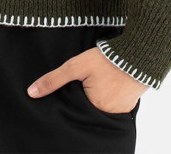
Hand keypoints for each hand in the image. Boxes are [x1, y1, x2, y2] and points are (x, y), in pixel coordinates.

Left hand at [26, 46, 148, 113]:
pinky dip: (109, 97)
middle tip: (84, 84)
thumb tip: (31, 93)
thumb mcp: (76, 66)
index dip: (70, 100)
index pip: (75, 110)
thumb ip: (54, 79)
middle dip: (83, 100)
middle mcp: (108, 115)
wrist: (139, 53)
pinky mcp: (129, 105)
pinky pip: (114, 105)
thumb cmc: (106, 60)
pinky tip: (106, 85)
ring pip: (100, 108)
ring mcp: (120, 111)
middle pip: (88, 110)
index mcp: (94, 109)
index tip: (70, 89)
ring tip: (95, 84)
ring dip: (96, 98)